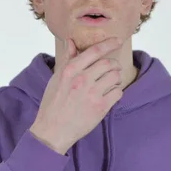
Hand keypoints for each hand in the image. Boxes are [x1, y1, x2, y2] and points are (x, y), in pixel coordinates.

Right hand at [29, 37, 123, 154]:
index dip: (109, 44)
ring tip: (110, 83)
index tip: (118, 40)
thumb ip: (67, 59)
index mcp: (70, 70)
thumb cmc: (53, 103)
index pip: (94, 51)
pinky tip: (110, 95)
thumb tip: (71, 41)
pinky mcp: (101, 107)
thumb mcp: (56, 78)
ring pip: (115, 77)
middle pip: (108, 63)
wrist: (53, 130)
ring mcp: (92, 94)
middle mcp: (82, 80)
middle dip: (114, 65)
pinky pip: (118, 92)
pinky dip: (117, 92)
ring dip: (116, 78)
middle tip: (113, 69)